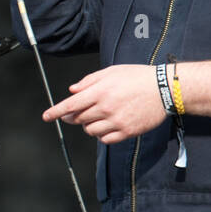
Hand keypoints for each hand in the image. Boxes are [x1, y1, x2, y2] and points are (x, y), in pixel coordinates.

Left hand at [43, 64, 165, 143]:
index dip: (55, 111)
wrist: (164, 89)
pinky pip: (105, 139)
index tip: (46, 116)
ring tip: (99, 116)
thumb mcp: (111, 72)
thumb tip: (72, 91)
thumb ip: (89, 81)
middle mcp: (106, 108)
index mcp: (100, 91)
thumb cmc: (137, 77)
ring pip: (90, 130)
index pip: (70, 105)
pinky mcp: (126, 132)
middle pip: (78, 119)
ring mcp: (116, 122)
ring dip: (88, 125)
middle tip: (79, 111)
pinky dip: (101, 135)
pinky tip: (107, 125)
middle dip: (73, 116)